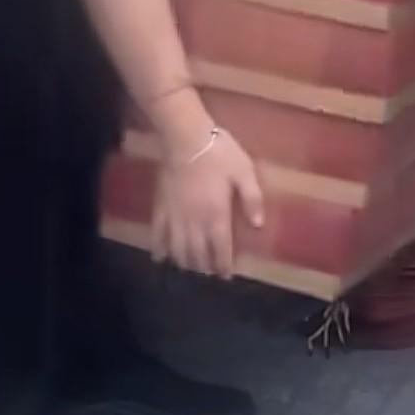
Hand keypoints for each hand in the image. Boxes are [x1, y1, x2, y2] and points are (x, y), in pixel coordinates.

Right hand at [151, 129, 264, 278]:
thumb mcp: (244, 172)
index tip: (226, 276)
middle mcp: (194, 223)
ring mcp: (175, 217)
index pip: (220, 249)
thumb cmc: (218, 153)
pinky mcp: (160, 207)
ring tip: (191, 268)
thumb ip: (252, 199)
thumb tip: (258, 225)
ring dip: (185, 263)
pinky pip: (157, 234)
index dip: (223, 265)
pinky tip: (160, 257)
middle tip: (210, 274)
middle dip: (205, 268)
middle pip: (198, 254)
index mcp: (216, 216)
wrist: (184, 137)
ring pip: (178, 249)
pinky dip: (158, 249)